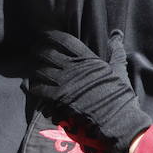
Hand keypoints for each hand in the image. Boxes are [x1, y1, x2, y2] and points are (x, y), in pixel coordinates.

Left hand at [28, 30, 150, 152]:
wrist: (117, 117)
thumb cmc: (120, 94)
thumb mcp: (119, 69)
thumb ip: (116, 51)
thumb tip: (117, 35)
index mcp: (89, 59)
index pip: (65, 41)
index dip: (52, 36)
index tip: (46, 35)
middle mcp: (75, 68)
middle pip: (48, 53)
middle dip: (38, 51)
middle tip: (34, 51)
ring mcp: (66, 82)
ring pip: (40, 70)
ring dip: (34, 69)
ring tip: (32, 68)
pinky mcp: (60, 98)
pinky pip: (39, 89)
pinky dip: (34, 87)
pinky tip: (34, 87)